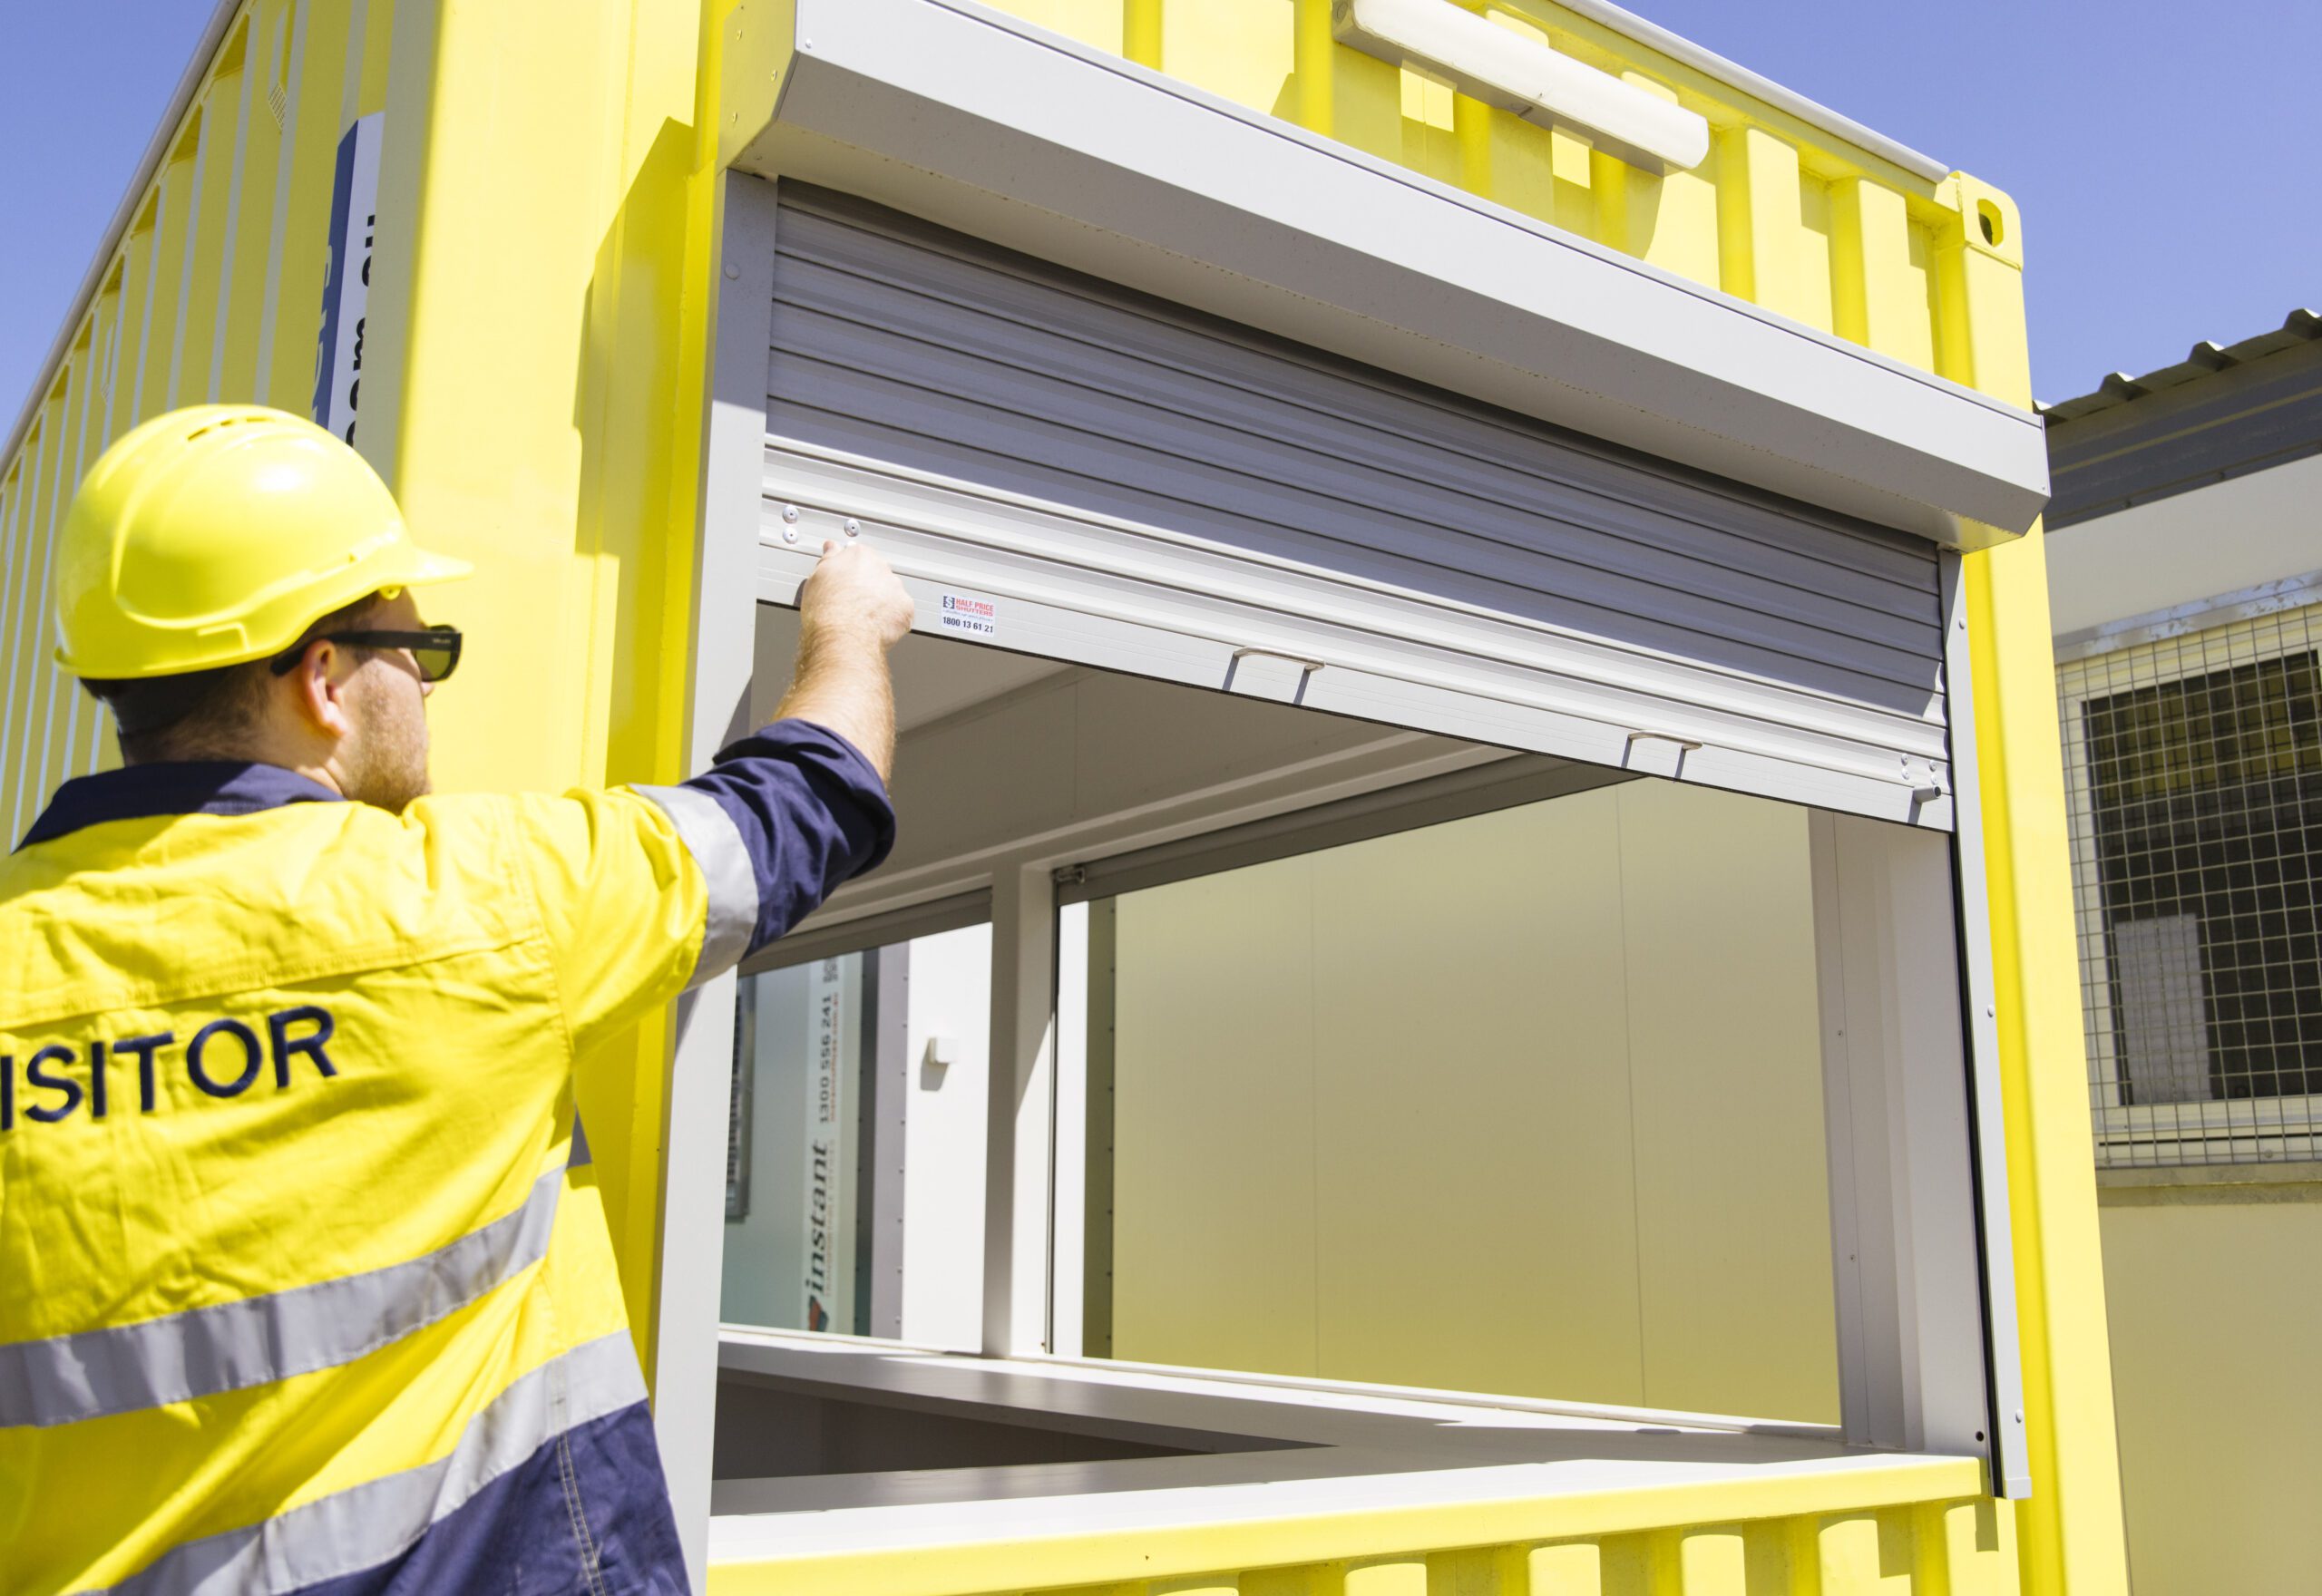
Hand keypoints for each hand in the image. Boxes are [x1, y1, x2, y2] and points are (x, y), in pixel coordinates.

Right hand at [798, 540, 913, 648]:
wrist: (843, 637)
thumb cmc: (828, 609)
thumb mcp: (817, 576)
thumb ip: (829, 558)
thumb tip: (831, 548)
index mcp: (860, 556)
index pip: (859, 555)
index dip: (851, 570)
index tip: (846, 578)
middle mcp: (881, 568)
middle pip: (877, 573)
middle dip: (868, 585)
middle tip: (852, 602)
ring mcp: (895, 589)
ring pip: (891, 592)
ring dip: (881, 601)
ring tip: (862, 617)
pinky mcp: (905, 609)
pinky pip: (901, 612)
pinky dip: (891, 618)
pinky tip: (875, 625)